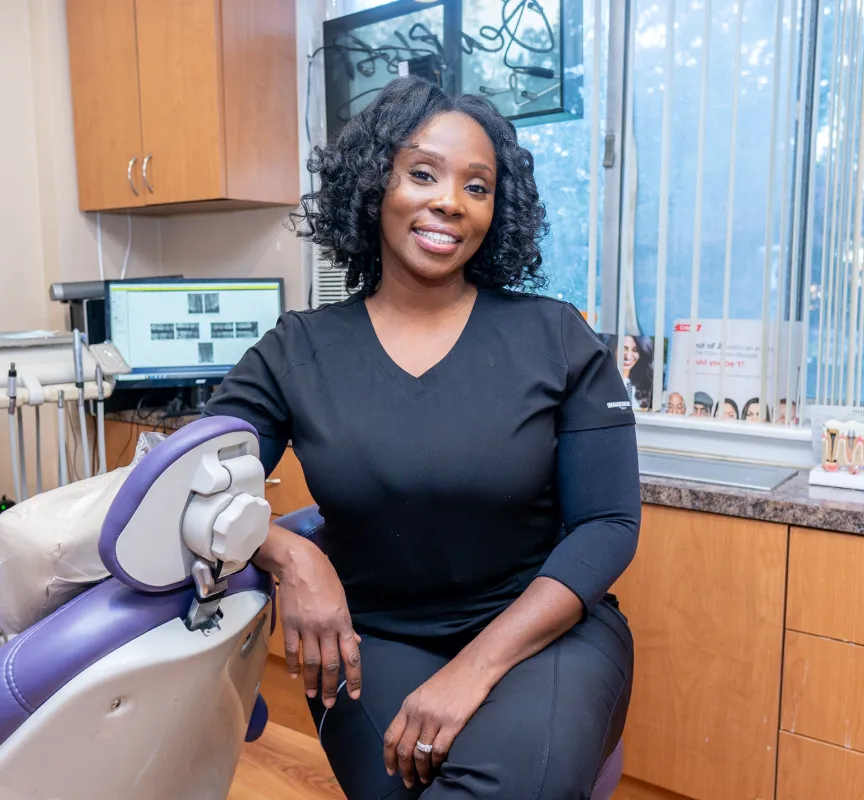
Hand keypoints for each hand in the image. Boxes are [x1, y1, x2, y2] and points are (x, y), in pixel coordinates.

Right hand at [275, 532, 360, 707]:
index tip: (355, 694)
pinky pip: (293, 651)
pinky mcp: (290, 625)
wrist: (299, 563)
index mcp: (342, 621)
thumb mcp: (342, 599)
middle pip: (331, 664)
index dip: (354, 678)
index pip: (352, 655)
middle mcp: (326, 628)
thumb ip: (347, 624)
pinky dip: (294, 665)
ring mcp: (307, 627)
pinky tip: (295, 675)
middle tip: (330, 704)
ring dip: (313, 681)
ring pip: (312, 662)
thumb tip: (355, 642)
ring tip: (313, 695)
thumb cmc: (324, 578)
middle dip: (332, 687)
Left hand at [383, 655, 491, 788]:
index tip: (391, 771)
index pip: (391, 735)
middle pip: (404, 749)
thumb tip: (408, 737)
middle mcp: (418, 712)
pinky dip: (437, 763)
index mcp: (409, 704)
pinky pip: (439, 751)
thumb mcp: (424, 693)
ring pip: (420, 754)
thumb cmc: (450, 680)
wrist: (473, 668)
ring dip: (421, 771)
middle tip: (408, 782)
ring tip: (424, 778)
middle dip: (404, 770)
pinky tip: (438, 766)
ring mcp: (435, 718)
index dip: (388, 757)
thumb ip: (414, 712)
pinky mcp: (453, 723)